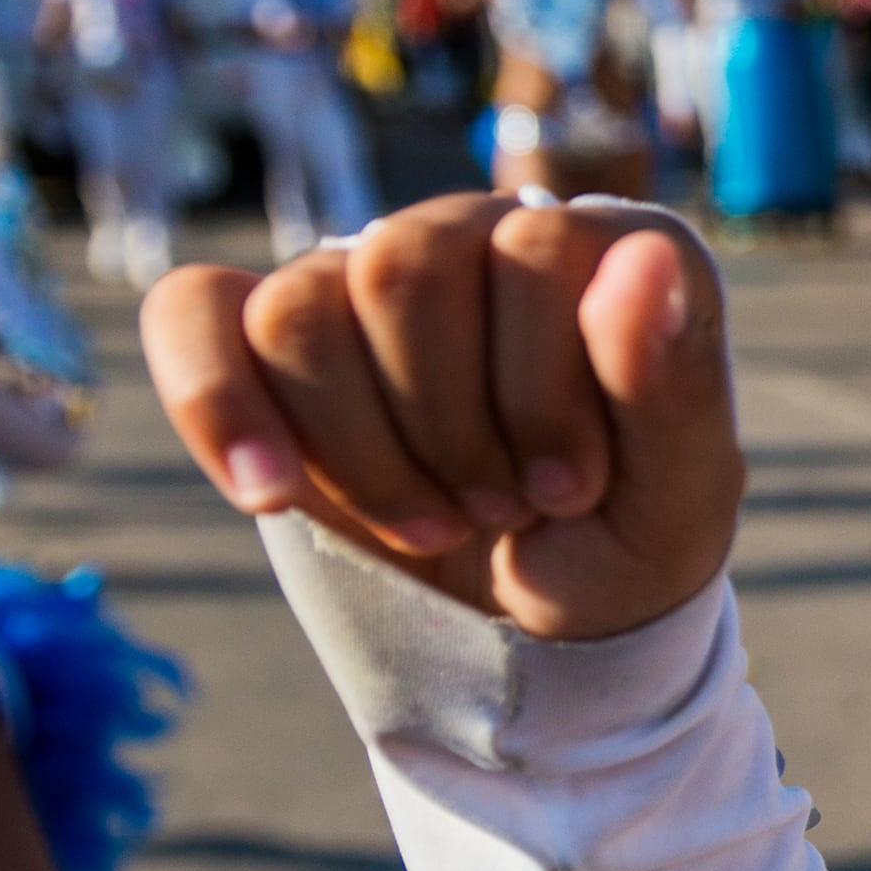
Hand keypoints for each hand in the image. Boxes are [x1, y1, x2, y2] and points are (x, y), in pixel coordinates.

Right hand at [141, 194, 741, 640]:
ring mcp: (366, 279)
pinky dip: (216, 405)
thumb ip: (675, 383)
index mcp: (604, 243)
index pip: (531, 250)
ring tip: (432, 518)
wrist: (538, 637)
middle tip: (498, 508)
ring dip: (361, 449)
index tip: (569, 490)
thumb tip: (639, 260)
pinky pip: (191, 315)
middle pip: (397, 265)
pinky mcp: (268, 342)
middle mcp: (482, 233)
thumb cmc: (621, 552)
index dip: (539, 392)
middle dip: (445, 425)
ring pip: (297, 309)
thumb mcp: (679, 501)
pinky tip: (268, 492)